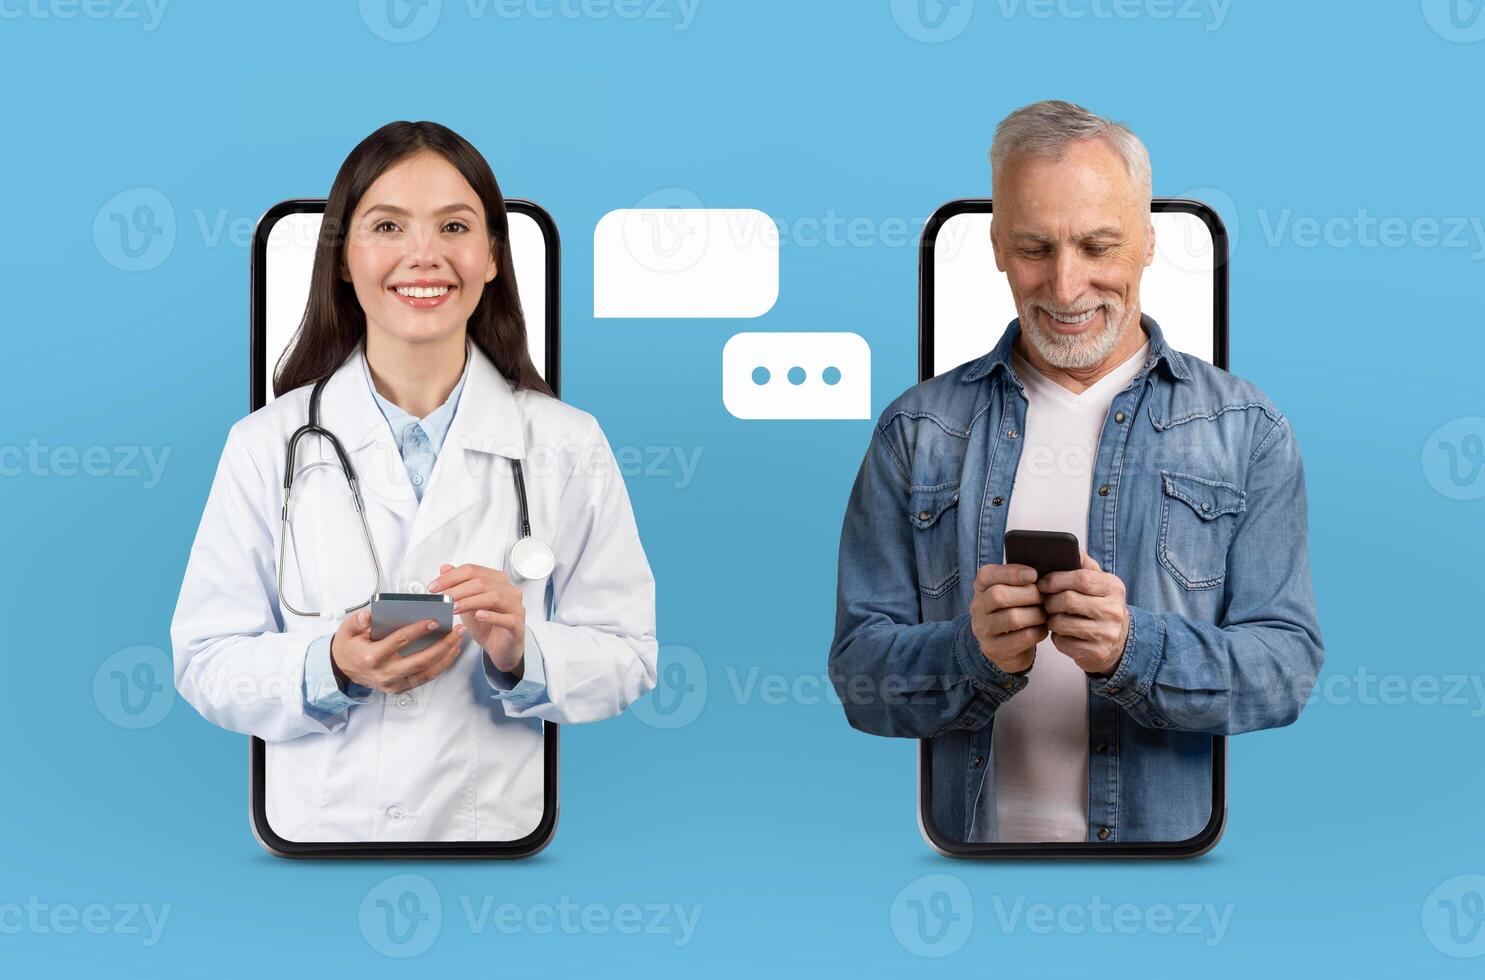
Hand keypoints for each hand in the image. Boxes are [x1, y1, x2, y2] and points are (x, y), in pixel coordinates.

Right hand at [329, 609, 467, 693]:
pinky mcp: (399, 688)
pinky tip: (450, 653)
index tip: (435, 621)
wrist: (343, 669)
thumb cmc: (349, 646)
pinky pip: (424, 678)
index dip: (418, 630)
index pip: (400, 642)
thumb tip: (369, 615)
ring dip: (446, 656)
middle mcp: (384, 673)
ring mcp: (393, 684)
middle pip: (420, 660)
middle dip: (442, 645)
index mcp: (372, 657)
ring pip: (426, 672)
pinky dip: (440, 666)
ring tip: (459, 641)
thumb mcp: (347, 630)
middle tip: (457, 631)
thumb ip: (358, 621)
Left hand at [428, 563, 526, 673]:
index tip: (434, 587)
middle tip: (442, 597)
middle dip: (458, 589)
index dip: (451, 576)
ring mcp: (515, 607)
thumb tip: (445, 568)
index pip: (473, 570)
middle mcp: (509, 591)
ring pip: (494, 597)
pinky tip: (478, 615)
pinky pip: (507, 618)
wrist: (500, 648)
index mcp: (498, 580)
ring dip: (470, 601)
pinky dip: (491, 616)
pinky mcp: (517, 625)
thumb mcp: (467, 604)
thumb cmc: (487, 626)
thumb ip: (458, 586)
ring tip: (454, 607)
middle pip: (482, 582)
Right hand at [970, 563, 1048, 673]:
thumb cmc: (1015, 612)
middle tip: (1045, 598)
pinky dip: (1038, 632)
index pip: (987, 575)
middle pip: (999, 595)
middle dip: (1028, 595)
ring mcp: (983, 631)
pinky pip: (1022, 638)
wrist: (1006, 648)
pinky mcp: (994, 650)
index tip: (1033, 574)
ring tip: (1045, 614)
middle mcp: (977, 608)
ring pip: (1012, 618)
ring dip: (1036, 614)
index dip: (1011, 572)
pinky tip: (1042, 630)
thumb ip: (1022, 579)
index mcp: (980, 588)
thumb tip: (1044, 571)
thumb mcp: (1013, 592)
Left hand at [1037, 552, 1129, 676]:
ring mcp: (1107, 633)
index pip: (1082, 579)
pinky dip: (1057, 637)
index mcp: (1114, 588)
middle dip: (1050, 600)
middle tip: (1045, 601)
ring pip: (1062, 622)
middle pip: (1068, 600)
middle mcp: (1114, 610)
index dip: (1056, 580)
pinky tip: (1062, 633)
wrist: (1120, 642)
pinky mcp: (1097, 652)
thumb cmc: (1101, 607)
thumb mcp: (1099, 583)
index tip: (1042, 582)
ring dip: (1051, 619)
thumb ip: (1084, 564)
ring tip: (1053, 616)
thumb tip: (1068, 547)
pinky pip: (1063, 642)